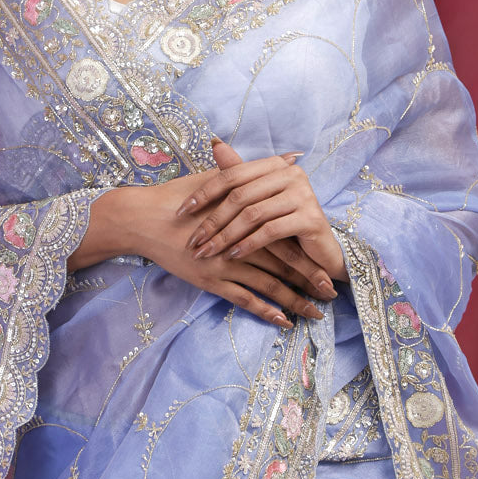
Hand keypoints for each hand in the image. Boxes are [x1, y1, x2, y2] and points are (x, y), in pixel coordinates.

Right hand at [124, 165, 334, 329]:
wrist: (144, 218)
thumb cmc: (180, 197)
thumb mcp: (218, 179)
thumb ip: (255, 173)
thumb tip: (291, 157)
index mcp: (247, 218)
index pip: (287, 239)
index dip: (311, 254)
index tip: (331, 266)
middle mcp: (242, 242)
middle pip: (285, 265)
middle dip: (310, 281)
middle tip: (333, 294)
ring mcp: (226, 263)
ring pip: (269, 286)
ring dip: (295, 301)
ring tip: (316, 314)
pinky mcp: (211, 280)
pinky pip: (244, 299)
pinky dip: (265, 310)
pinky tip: (283, 321)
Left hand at [175, 139, 348, 283]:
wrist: (321, 251)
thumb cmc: (285, 224)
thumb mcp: (259, 201)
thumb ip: (238, 176)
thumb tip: (214, 142)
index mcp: (277, 165)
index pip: (231, 175)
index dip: (203, 193)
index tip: (180, 212)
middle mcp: (292, 173)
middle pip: (240, 196)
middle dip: (212, 221)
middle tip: (193, 242)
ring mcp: (304, 194)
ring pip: (252, 215)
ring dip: (225, 237)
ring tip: (207, 252)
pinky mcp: (311, 218)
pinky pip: (270, 231)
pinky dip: (247, 244)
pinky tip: (231, 256)